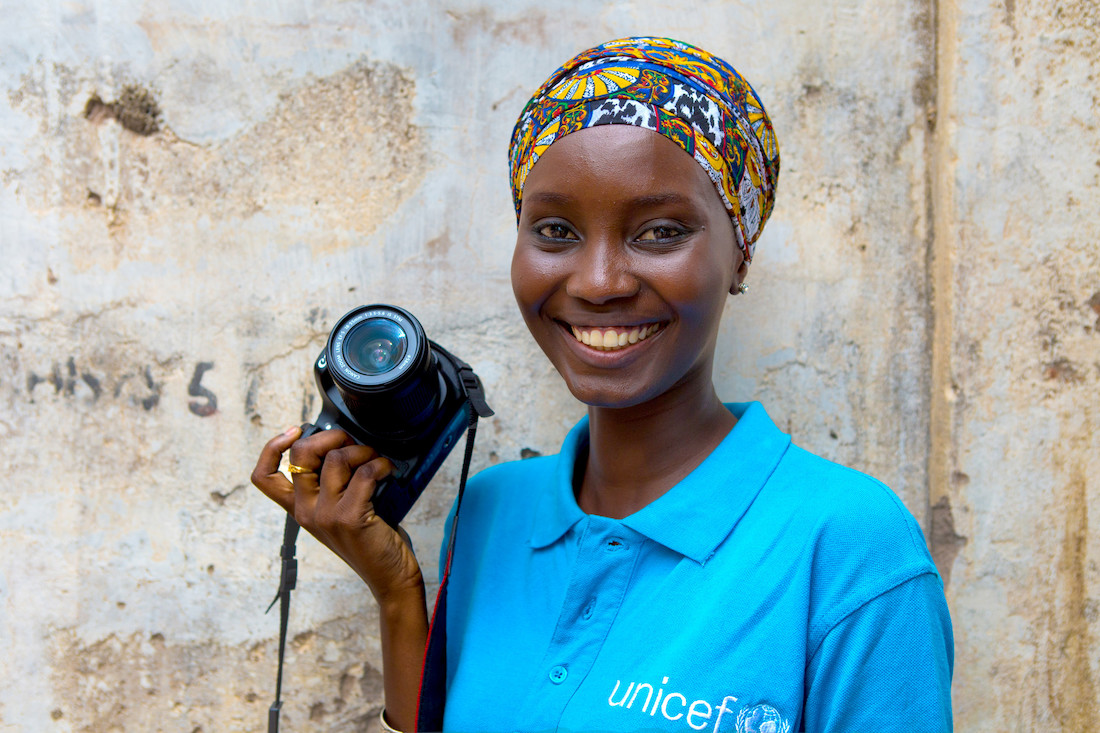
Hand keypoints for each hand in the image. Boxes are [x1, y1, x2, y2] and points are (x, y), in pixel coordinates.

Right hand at [251, 426, 425, 606]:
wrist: (389, 577)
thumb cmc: (370, 539)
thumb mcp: (340, 511)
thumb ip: (332, 484)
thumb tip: (343, 443)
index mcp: (299, 509)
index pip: (263, 477)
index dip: (272, 447)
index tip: (296, 431)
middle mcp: (306, 512)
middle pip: (300, 455)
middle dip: (330, 437)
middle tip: (351, 444)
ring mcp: (326, 516)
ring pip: (336, 459)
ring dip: (362, 450)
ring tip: (376, 460)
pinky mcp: (350, 518)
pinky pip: (364, 473)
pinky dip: (380, 464)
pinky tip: (388, 470)